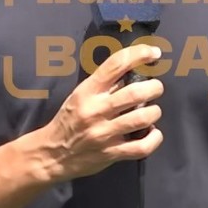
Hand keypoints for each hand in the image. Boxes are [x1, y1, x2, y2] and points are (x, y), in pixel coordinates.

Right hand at [37, 44, 164, 181]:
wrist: (52, 154)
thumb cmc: (69, 120)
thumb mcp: (80, 96)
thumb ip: (104, 86)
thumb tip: (134, 72)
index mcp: (87, 91)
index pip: (116, 64)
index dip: (139, 54)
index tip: (154, 53)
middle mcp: (96, 110)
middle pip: (135, 93)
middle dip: (154, 87)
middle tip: (156, 88)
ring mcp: (104, 134)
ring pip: (142, 118)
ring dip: (155, 112)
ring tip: (153, 111)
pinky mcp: (111, 153)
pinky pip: (142, 146)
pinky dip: (155, 138)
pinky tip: (153, 132)